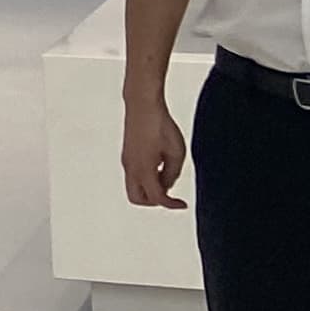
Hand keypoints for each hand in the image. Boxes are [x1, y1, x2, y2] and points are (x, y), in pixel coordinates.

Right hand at [121, 92, 188, 210]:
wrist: (142, 105)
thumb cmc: (160, 126)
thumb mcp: (176, 152)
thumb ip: (172, 173)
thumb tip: (167, 185)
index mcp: (144, 170)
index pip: (157, 198)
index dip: (171, 204)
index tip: (183, 204)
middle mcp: (131, 168)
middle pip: (137, 199)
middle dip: (154, 201)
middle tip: (170, 195)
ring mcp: (126, 161)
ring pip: (134, 187)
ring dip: (149, 188)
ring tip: (166, 175)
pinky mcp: (126, 155)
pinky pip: (134, 175)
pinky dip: (146, 178)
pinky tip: (158, 165)